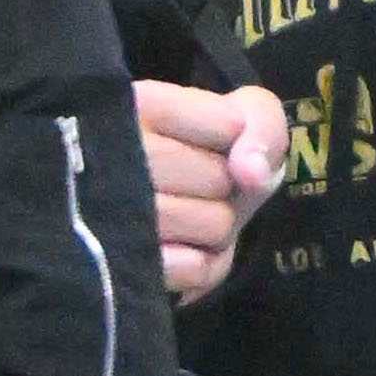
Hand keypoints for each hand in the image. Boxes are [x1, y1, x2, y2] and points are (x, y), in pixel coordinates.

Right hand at [133, 80, 288, 306]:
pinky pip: (199, 268)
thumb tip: (252, 174)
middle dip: (223, 189)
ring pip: (216, 225)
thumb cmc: (190, 157)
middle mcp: (114, 155)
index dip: (233, 142)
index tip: (205, 145)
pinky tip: (178, 251)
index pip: (230, 126)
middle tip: (191, 188)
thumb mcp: (234, 116)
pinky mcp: (124, 269)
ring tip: (183, 220)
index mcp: (138, 105)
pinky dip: (201, 265)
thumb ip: (262, 123)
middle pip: (220, 179)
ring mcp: (113, 217)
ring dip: (214, 230)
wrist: (143, 218)